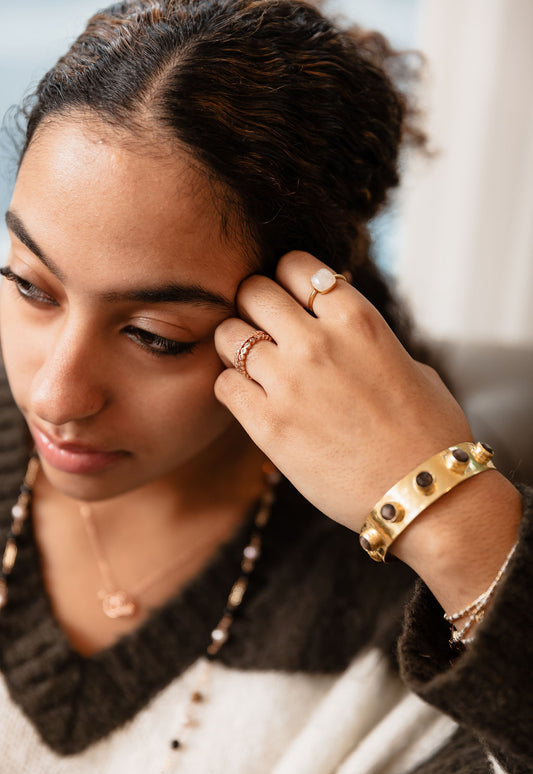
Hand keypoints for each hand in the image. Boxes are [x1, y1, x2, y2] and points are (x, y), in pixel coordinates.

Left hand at [214, 251, 472, 531]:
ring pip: (228, 335)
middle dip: (253, 306)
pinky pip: (223, 385)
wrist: (426, 494)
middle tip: (262, 331)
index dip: (285, 279)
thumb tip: (341, 331)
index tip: (289, 300)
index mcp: (357, 319)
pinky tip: (250, 401)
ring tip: (253, 368)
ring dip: (235, 347)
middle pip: (252, 291)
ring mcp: (290, 383)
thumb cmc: (428, 432)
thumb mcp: (409, 365)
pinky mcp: (269, 426)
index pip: (295, 265)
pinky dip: (231, 388)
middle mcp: (318, 342)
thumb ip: (366, 341)